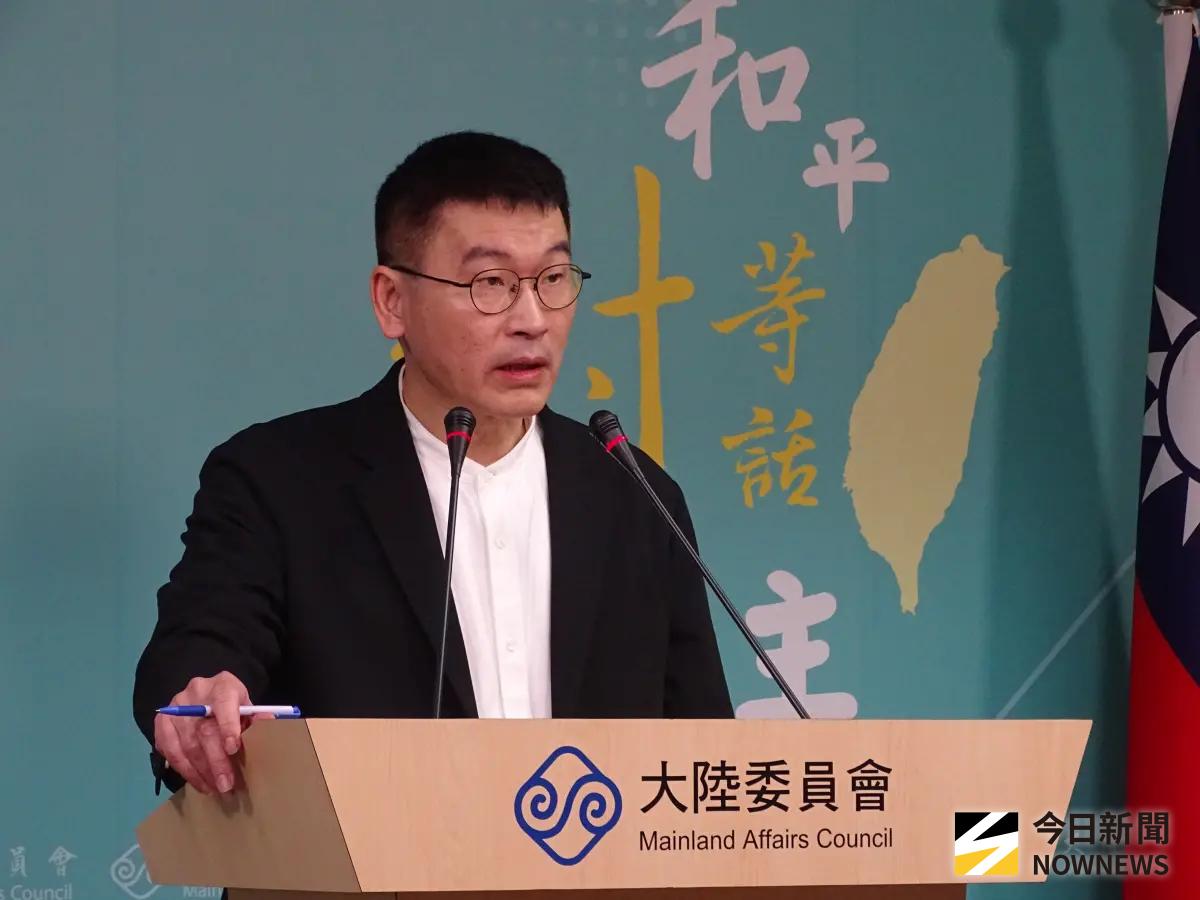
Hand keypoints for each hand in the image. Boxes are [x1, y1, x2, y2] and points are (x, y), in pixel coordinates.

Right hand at [153, 671, 258, 793]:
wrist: (207, 692)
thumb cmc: (231, 704)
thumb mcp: (246, 705)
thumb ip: (255, 717)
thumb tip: (269, 722)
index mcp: (222, 685)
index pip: (224, 703)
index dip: (228, 726)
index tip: (233, 749)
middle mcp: (195, 693)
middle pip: (203, 731)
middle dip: (215, 762)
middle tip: (226, 784)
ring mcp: (175, 708)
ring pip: (185, 745)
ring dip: (200, 772)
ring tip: (214, 788)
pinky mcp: (161, 722)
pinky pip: (170, 752)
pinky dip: (184, 770)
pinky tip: (198, 782)